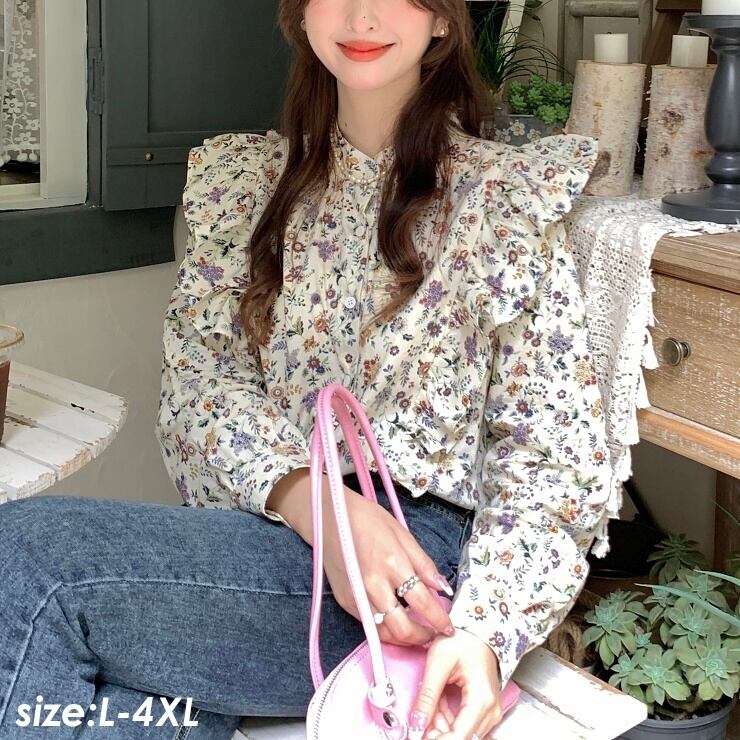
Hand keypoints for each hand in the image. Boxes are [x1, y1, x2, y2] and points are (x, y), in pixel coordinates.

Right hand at [322, 486, 455, 645]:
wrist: (329, 517)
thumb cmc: (367, 520)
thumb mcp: (402, 534)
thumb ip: (423, 564)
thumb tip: (442, 587)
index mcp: (393, 564)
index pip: (423, 603)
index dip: (439, 620)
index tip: (448, 627)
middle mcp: (374, 585)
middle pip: (402, 628)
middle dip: (422, 637)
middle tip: (433, 634)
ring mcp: (357, 596)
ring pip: (384, 632)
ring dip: (403, 638)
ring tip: (416, 631)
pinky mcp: (345, 601)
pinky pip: (369, 624)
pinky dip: (385, 627)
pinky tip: (395, 620)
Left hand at [409, 629, 502, 739]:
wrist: (478, 633)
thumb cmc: (463, 641)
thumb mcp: (438, 663)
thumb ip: (427, 696)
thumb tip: (416, 724)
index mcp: (481, 699)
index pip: (459, 737)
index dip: (436, 739)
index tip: (418, 735)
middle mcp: (491, 710)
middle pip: (460, 737)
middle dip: (437, 730)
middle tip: (422, 712)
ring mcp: (490, 712)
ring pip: (461, 733)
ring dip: (441, 724)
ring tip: (432, 701)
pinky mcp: (485, 711)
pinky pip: (464, 726)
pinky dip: (447, 718)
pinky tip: (440, 703)